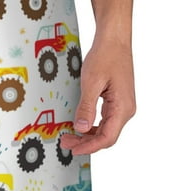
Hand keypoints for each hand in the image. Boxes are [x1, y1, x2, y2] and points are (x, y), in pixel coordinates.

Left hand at [60, 38, 135, 154]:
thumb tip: (80, 128)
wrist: (114, 40)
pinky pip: (105, 119)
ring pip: (105, 129)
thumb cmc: (105, 57)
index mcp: (122, 107)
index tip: (74, 150)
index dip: (90, 147)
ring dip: (88, 135)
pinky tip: (79, 125)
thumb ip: (86, 107)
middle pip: (106, 136)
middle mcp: (126, 109)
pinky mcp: (117, 100)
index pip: (107, 137)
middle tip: (66, 142)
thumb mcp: (91, 82)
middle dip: (86, 142)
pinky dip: (92, 125)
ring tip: (69, 135)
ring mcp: (122, 105)